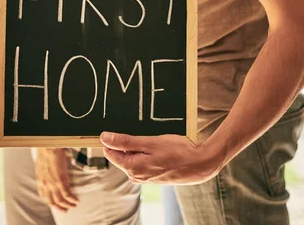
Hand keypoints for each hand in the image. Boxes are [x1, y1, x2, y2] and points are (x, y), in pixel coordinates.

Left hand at [35, 148, 77, 211]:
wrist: (48, 147)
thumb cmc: (45, 153)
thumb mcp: (40, 166)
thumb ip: (43, 174)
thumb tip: (47, 176)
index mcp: (40, 181)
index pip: (43, 196)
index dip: (49, 201)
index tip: (55, 202)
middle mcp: (45, 185)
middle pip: (51, 202)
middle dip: (58, 207)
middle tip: (65, 210)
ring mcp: (53, 184)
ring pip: (60, 200)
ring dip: (67, 205)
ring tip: (72, 206)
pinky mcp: (60, 180)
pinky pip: (67, 194)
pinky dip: (71, 199)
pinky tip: (75, 200)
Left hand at [100, 132, 217, 184]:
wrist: (200, 164)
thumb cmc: (177, 151)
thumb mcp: (149, 142)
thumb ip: (125, 141)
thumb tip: (104, 138)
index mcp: (132, 168)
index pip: (110, 152)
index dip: (113, 138)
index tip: (121, 126)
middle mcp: (136, 176)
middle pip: (121, 154)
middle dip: (128, 141)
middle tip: (143, 131)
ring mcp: (145, 177)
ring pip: (133, 156)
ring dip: (139, 145)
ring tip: (153, 137)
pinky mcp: (153, 175)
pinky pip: (143, 160)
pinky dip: (147, 151)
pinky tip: (159, 145)